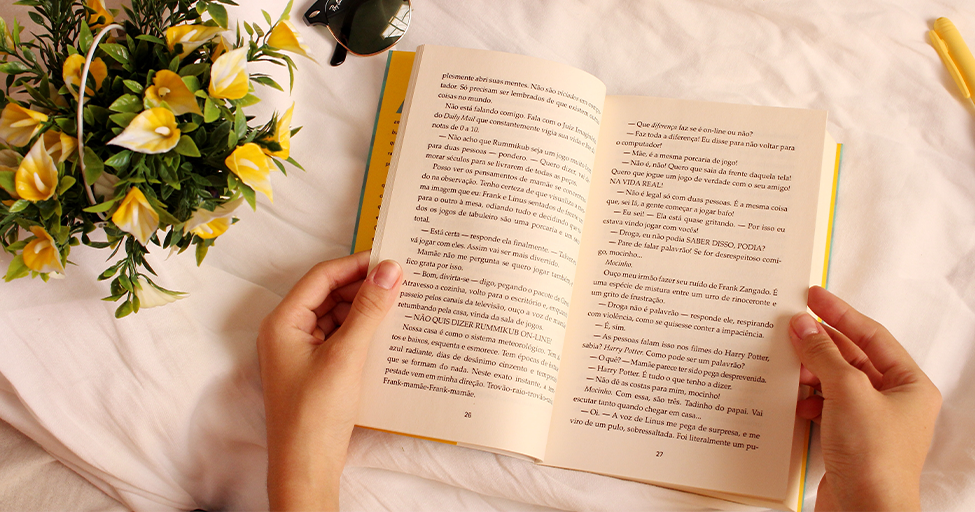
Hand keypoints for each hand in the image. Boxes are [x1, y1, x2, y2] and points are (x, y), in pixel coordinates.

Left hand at [257, 251, 402, 511]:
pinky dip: (362, 331)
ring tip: (400, 303)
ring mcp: (301, 351)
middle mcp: (288, 332)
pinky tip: (387, 332)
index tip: (390, 260)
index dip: (355, 265)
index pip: (321, 276)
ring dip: (365, 309)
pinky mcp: (316, 369)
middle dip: (363, 287)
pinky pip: (341, 337)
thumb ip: (368, 310)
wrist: (306, 466)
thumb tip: (390, 270)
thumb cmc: (315, 413)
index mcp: (283, 322)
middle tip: (401, 280)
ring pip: (337, 315)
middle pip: (329, 294)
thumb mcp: (347, 355)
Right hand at [789, 286, 940, 511]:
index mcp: (909, 385)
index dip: (840, 313)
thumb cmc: (873, 457)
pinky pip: (825, 406)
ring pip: (835, 382)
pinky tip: (793, 399)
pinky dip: (807, 399)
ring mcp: (871, 422)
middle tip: (790, 324)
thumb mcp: (848, 392)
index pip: (871, 335)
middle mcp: (894, 401)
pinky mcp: (849, 440)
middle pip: (852, 358)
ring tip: (786, 360)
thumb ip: (824, 355)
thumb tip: (802, 325)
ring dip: (810, 371)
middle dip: (820, 342)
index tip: (813, 296)